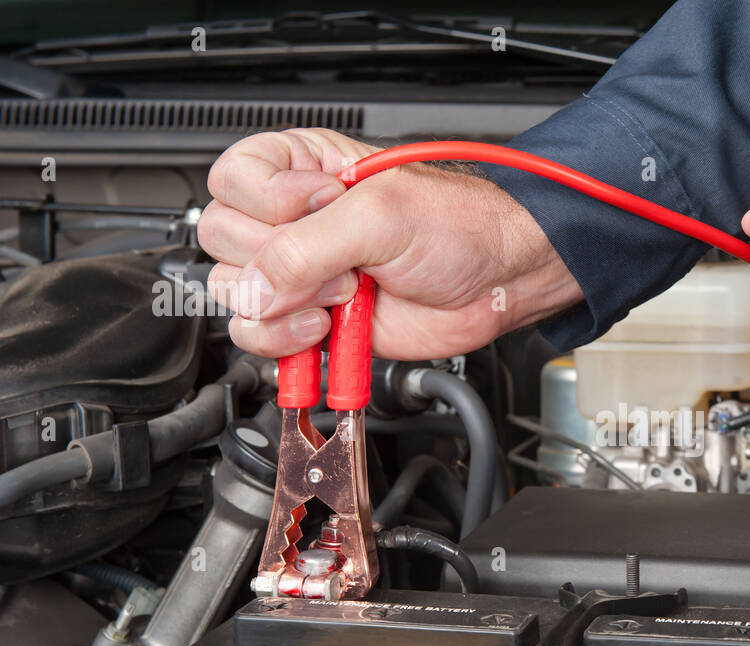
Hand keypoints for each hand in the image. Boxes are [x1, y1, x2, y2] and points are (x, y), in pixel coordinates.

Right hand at [199, 128, 582, 358]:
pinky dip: (285, 342)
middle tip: (343, 263)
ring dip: (283, 306)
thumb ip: (305, 249)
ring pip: (234, 295)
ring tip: (341, 298)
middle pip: (222, 242)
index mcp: (302, 170)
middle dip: (279, 261)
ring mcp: (302, 273)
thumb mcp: (379, 218)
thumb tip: (254, 289)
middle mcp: (293, 220)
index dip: (268, 202)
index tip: (322, 207)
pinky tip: (326, 330)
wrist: (498, 279)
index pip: (232, 181)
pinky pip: (261, 336)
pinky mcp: (314, 318)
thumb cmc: (458, 226)